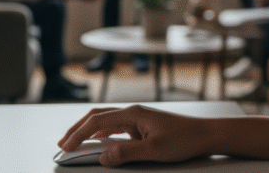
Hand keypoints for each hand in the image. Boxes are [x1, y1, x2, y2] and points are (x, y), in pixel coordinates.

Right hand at [58, 105, 211, 166]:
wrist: (205, 135)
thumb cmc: (184, 139)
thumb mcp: (154, 150)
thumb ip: (126, 153)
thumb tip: (103, 156)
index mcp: (133, 113)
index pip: (97, 121)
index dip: (78, 134)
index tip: (66, 147)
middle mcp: (133, 113)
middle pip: (97, 117)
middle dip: (77, 129)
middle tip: (62, 144)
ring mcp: (137, 119)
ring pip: (105, 122)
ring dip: (88, 132)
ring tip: (75, 143)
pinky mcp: (142, 126)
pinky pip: (116, 128)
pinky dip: (102, 134)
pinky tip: (99, 142)